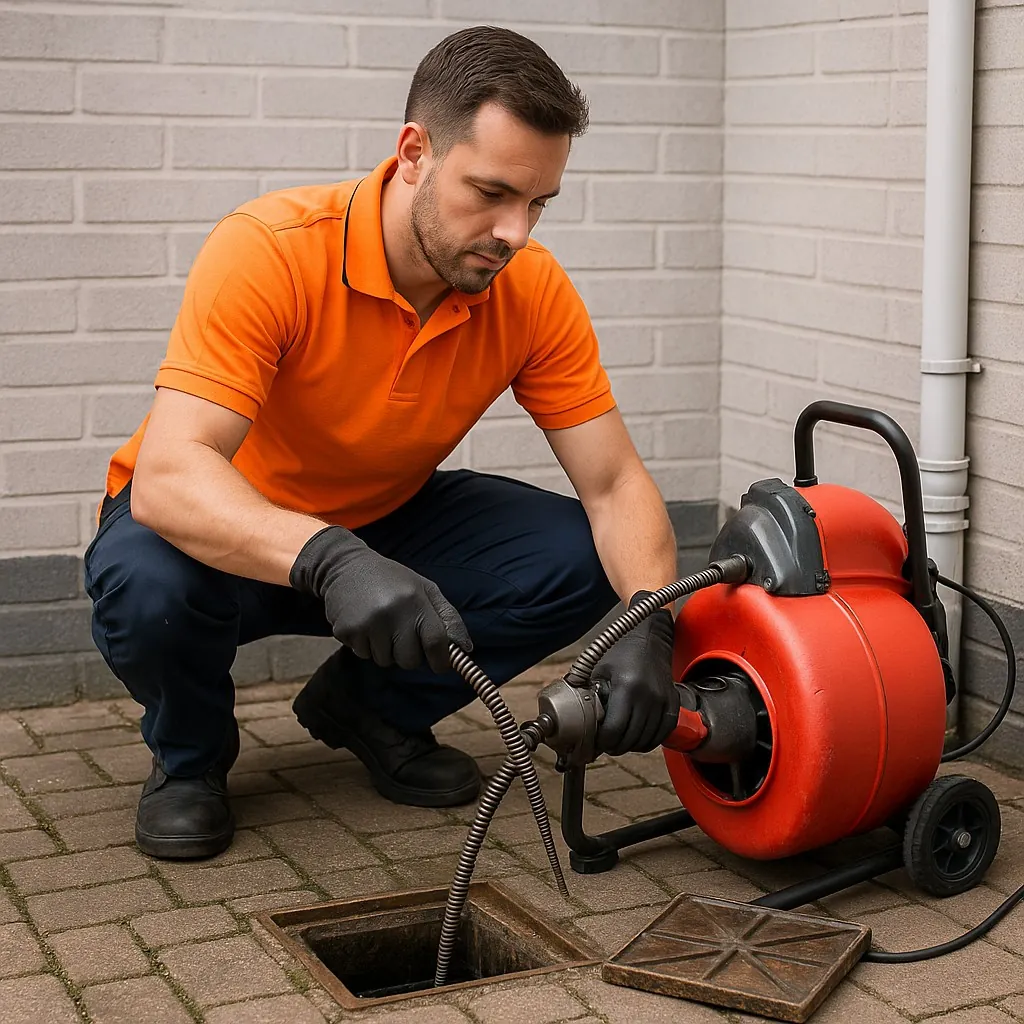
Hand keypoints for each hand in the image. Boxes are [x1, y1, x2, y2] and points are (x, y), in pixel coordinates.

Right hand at [289, 526, 471, 673]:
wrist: (345, 566)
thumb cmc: (392, 579)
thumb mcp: (424, 588)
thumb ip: (447, 617)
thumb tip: (465, 649)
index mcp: (415, 599)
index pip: (436, 642)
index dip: (442, 659)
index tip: (440, 664)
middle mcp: (392, 612)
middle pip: (410, 660)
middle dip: (409, 654)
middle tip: (401, 634)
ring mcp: (368, 622)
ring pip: (385, 661)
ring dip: (385, 650)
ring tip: (380, 625)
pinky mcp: (347, 630)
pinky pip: (363, 655)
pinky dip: (365, 646)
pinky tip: (364, 624)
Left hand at [593, 591, 679, 755]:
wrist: (650, 638)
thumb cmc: (621, 653)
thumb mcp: (599, 670)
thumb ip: (587, 693)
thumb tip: (573, 718)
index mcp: (626, 687)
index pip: (614, 730)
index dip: (603, 741)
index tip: (597, 740)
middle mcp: (648, 696)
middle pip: (630, 739)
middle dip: (614, 746)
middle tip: (606, 743)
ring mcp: (663, 701)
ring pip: (645, 741)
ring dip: (630, 746)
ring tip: (619, 740)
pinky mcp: (673, 704)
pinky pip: (661, 735)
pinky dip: (648, 742)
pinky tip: (636, 738)